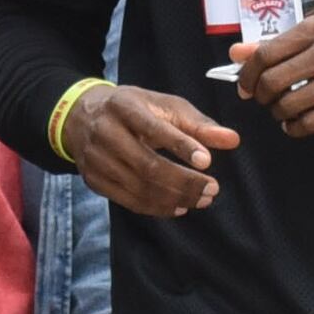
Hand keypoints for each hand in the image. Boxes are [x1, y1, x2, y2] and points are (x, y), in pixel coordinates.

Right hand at [67, 84, 239, 217]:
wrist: (81, 116)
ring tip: (202, 198)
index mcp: (123, 106)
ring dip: (175, 197)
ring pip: (139, 187)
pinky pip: (129, 201)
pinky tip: (179, 206)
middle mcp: (105, 132)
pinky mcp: (94, 180)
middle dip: (184, 181)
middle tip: (212, 188)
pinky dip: (157, 207)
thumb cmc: (133, 109)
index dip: (180, 146)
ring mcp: (96, 159)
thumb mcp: (163, 106)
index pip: (153, 128)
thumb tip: (233, 140)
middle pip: (147, 165)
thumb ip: (198, 124)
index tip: (207, 161)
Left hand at [230, 16, 313, 135]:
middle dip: (261, 96)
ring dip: (279, 113)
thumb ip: (279, 43)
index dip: (248, 74)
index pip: (265, 53)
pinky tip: (298, 123)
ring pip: (288, 105)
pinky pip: (309, 123)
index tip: (246, 85)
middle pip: (272, 82)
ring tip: (285, 110)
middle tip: (266, 99)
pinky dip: (295, 128)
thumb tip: (237, 53)